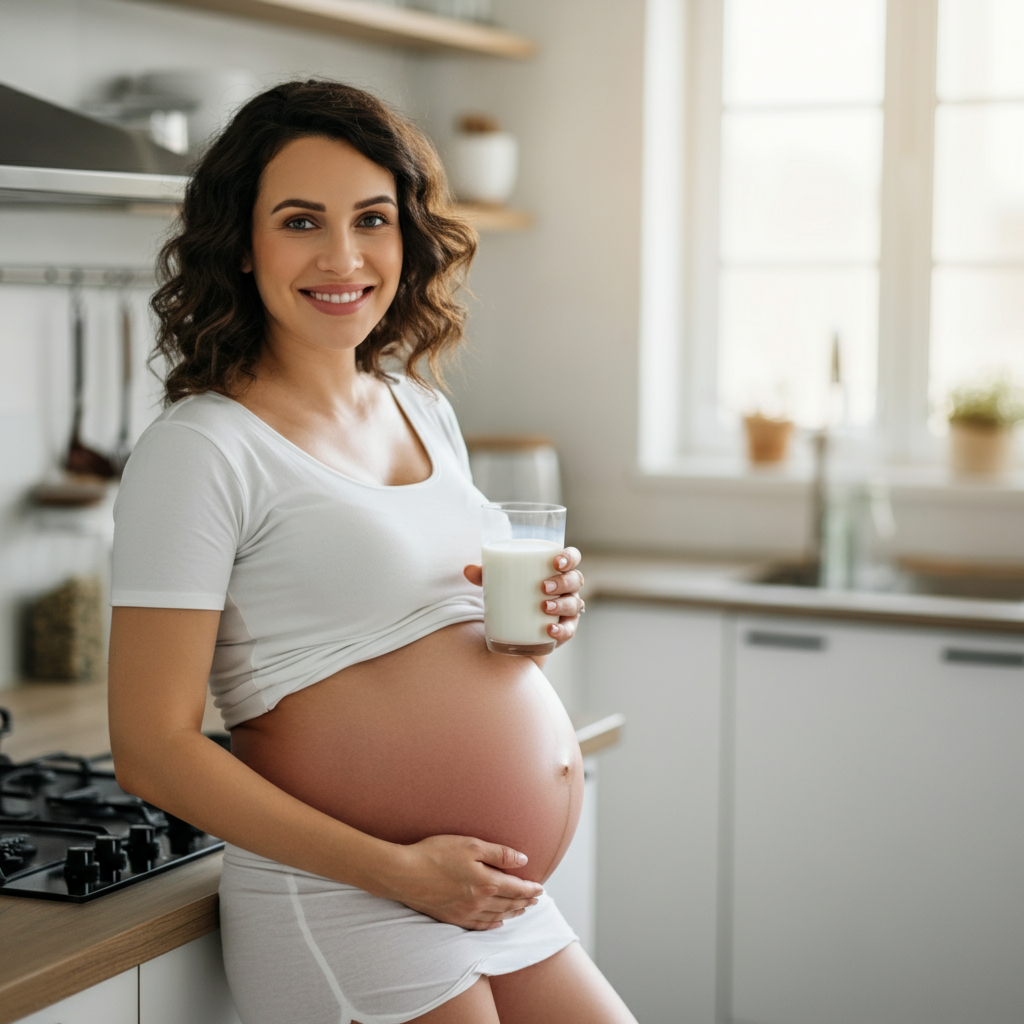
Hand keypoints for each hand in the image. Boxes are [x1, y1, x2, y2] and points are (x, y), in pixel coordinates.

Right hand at [382, 834, 543, 930]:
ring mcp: (465, 912)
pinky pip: (479, 925)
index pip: (516, 888)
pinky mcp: (452, 918)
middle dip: (525, 901)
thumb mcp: (471, 845)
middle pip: (509, 903)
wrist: (404, 873)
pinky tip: (497, 922)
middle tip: (536, 900)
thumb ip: (499, 853)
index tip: (541, 889)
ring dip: (513, 912)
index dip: (530, 889)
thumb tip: (523, 860)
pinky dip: (493, 924)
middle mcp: (479, 901)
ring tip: (523, 910)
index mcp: (486, 882)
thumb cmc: (436, 853)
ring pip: (497, 915)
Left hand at [464, 546, 583, 647]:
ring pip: (574, 604)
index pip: (571, 558)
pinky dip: (562, 630)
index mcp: (555, 571)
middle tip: (543, 587)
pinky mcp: (565, 630)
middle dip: (563, 582)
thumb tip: (467, 570)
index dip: (569, 556)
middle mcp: (568, 589)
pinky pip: (569, 630)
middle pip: (575, 580)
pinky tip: (550, 630)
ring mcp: (568, 610)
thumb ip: (485, 576)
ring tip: (544, 607)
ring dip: (562, 605)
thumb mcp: (499, 584)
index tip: (556, 560)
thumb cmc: (513, 596)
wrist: (516, 629)